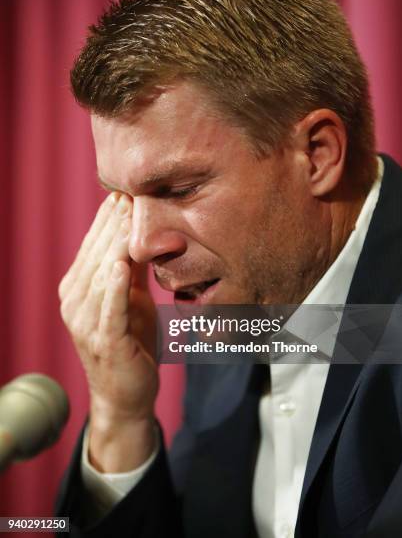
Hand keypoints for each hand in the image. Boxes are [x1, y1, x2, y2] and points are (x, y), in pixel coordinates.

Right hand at [59, 193, 158, 470]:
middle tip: (134, 191)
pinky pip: (110, 308)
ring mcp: (85, 321)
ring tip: (131, 216)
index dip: (110, 217)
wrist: (126, 394)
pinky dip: (115, 286)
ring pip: (102, 274)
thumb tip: (143, 228)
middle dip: (115, 223)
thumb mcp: (132, 296)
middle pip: (97, 253)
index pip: (94, 244)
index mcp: (79, 286)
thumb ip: (133, 265)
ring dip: (117, 244)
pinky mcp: (104, 340)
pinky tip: (122, 264)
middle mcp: (75, 300)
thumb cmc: (130, 341)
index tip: (128, 189)